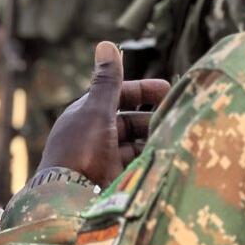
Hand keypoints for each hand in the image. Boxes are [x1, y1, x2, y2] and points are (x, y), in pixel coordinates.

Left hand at [37, 42, 169, 186]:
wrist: (67, 200)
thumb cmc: (80, 151)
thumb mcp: (96, 111)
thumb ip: (107, 81)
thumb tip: (106, 43)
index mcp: (85, 114)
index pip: (117, 96)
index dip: (142, 91)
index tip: (168, 90)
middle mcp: (92, 136)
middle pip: (128, 121)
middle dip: (151, 118)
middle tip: (176, 118)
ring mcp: (101, 160)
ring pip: (134, 144)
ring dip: (152, 140)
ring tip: (174, 139)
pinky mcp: (110, 182)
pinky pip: (135, 165)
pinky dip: (149, 160)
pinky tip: (166, 159)